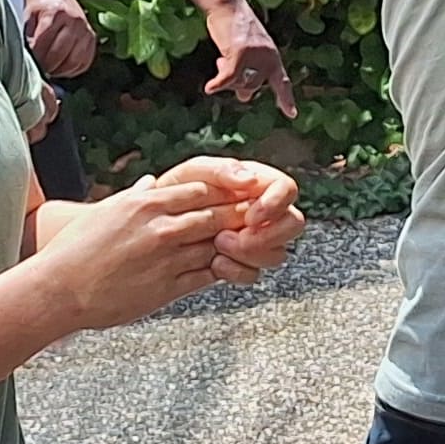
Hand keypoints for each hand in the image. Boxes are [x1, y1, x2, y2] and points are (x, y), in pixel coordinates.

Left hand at [20, 0, 97, 80]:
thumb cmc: (34, 5)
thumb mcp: (25, 14)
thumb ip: (25, 35)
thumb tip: (26, 59)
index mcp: (56, 11)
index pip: (42, 44)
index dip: (31, 55)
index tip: (25, 58)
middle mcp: (75, 20)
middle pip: (58, 55)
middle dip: (43, 64)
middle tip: (34, 66)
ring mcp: (86, 30)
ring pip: (72, 62)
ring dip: (57, 69)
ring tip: (45, 67)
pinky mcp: (92, 39)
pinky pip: (83, 63)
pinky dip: (70, 69)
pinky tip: (59, 65)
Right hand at [27, 174, 238, 328]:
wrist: (57, 291)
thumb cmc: (74, 250)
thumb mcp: (105, 212)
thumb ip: (134, 195)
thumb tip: (150, 181)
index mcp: (146, 204)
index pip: (202, 188)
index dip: (224, 191)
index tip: (237, 194)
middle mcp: (161, 228)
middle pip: (218, 214)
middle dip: (239, 215)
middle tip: (257, 217)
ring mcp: (167, 258)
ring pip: (218, 245)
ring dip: (237, 243)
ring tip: (251, 242)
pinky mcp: (168, 287)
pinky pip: (208, 275)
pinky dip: (225, 270)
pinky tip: (232, 267)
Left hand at [156, 153, 306, 285]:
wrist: (151, 227)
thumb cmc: (174, 192)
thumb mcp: (194, 173)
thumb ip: (222, 170)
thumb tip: (251, 179)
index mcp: (257, 185)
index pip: (287, 189)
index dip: (276, 204)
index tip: (252, 216)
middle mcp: (264, 213)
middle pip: (293, 224)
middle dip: (266, 235)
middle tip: (231, 237)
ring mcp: (256, 240)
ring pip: (278, 253)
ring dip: (249, 253)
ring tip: (217, 247)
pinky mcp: (243, 263)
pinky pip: (255, 273)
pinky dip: (236, 271)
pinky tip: (215, 264)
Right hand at [202, 0, 298, 117]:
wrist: (228, 5)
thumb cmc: (234, 27)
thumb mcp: (246, 51)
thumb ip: (248, 72)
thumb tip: (244, 97)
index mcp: (273, 56)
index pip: (282, 82)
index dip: (286, 98)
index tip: (291, 115)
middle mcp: (268, 57)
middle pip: (252, 86)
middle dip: (237, 83)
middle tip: (223, 67)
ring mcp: (256, 55)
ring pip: (239, 82)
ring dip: (226, 77)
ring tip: (220, 60)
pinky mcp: (241, 52)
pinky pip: (228, 77)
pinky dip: (219, 83)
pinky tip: (210, 88)